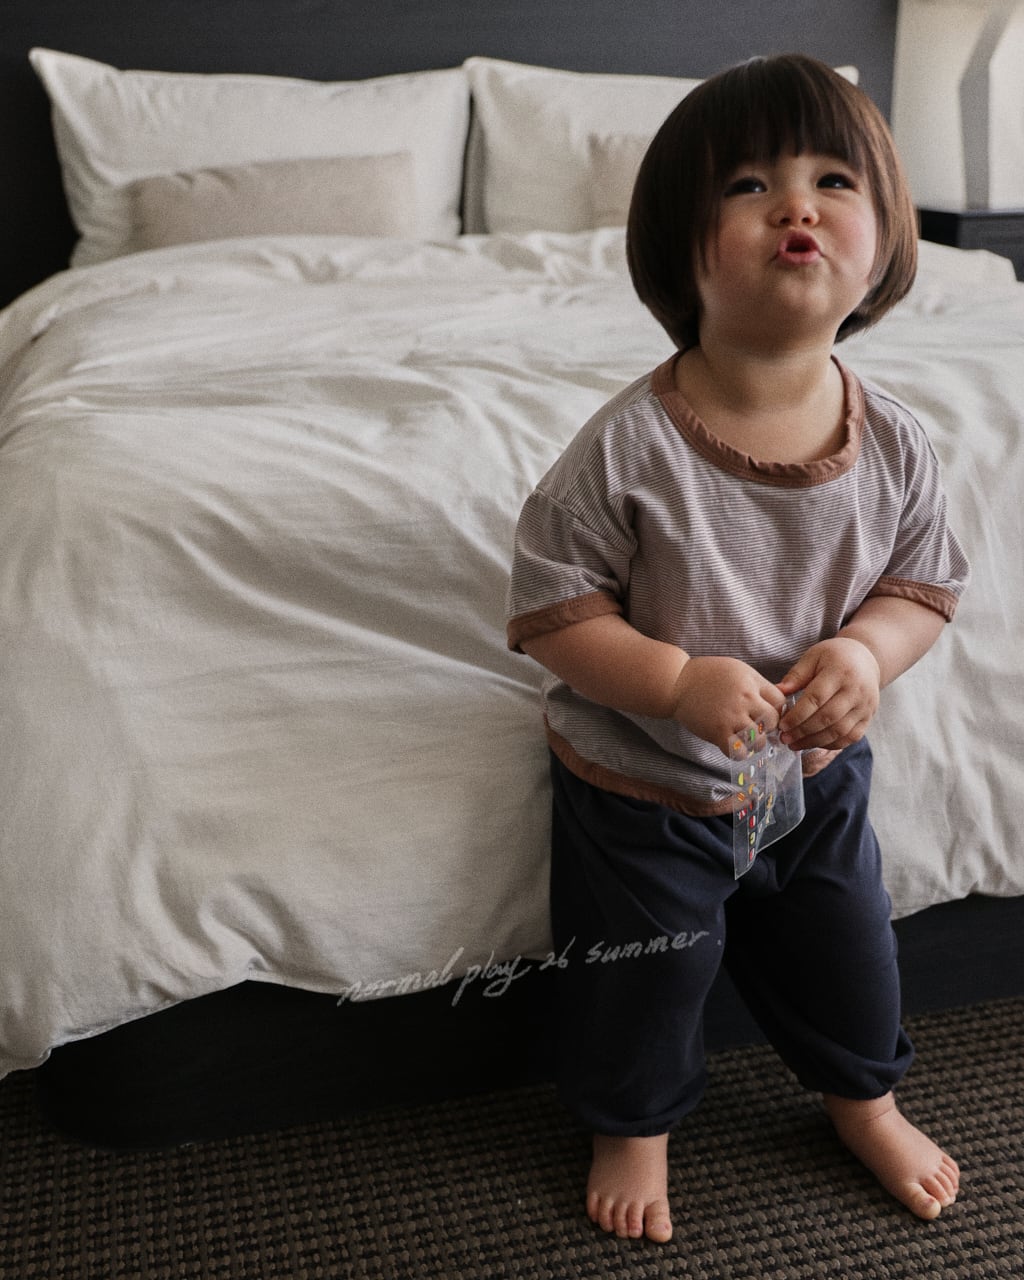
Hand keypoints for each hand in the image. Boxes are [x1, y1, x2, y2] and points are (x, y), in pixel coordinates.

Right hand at [670, 656, 786, 753]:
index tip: (768, 713)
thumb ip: (758, 684)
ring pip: (759, 740)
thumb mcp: (738, 669)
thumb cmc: (707, 674)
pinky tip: (734, 745)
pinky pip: (738, 752)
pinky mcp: (717, 733)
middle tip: (758, 727)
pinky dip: (740, 753)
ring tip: (746, 738)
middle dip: (769, 727)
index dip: (777, 710)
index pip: (780, 702)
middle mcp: (744, 700)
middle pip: (773, 722)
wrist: (677, 682)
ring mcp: (731, 718)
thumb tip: (777, 701)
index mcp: (751, 682)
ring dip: (755, 742)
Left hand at [776, 637, 880, 750]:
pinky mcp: (869, 718)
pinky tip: (813, 743)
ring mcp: (865, 706)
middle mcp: (857, 690)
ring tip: (795, 744)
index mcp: (840, 672)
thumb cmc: (835, 657)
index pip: (816, 698)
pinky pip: (850, 737)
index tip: (782, 725)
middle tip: (785, 738)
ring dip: (814, 741)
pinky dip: (831, 744)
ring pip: (839, 731)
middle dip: (803, 731)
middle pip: (828, 717)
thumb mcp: (813, 656)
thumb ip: (796, 675)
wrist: (866, 660)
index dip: (798, 715)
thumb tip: (778, 692)